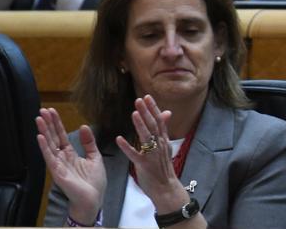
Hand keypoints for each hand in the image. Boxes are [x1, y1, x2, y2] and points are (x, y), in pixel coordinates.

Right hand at [36, 108, 105, 224]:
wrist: (93, 200)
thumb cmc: (93, 181)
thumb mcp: (95, 157)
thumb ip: (89, 142)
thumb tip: (83, 126)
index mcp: (70, 154)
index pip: (61, 135)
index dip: (57, 123)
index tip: (51, 111)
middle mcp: (61, 158)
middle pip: (53, 137)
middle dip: (48, 124)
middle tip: (42, 110)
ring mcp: (58, 165)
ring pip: (49, 145)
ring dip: (44, 131)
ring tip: (39, 119)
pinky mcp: (57, 172)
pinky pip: (49, 158)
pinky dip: (45, 147)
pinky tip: (40, 136)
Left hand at [115, 96, 192, 215]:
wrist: (166, 188)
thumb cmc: (163, 168)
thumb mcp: (166, 146)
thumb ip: (163, 130)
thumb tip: (166, 112)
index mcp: (164, 140)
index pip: (159, 121)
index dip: (153, 108)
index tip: (147, 97)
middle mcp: (159, 145)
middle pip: (153, 125)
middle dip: (146, 112)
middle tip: (139, 99)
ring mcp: (152, 155)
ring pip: (146, 137)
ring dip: (140, 125)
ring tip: (134, 113)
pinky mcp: (144, 165)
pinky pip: (135, 155)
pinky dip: (127, 147)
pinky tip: (119, 139)